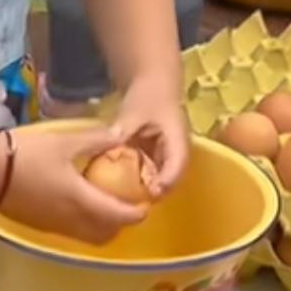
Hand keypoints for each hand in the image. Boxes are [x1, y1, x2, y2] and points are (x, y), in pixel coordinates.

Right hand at [0, 123, 148, 244]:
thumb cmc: (28, 154)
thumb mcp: (66, 141)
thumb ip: (96, 140)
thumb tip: (120, 137)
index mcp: (81, 201)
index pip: (118, 216)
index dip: (136, 214)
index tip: (145, 205)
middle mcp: (70, 220)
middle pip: (105, 234)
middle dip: (119, 224)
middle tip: (125, 205)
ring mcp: (52, 227)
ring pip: (86, 236)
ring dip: (100, 226)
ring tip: (102, 203)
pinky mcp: (38, 226)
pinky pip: (69, 232)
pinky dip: (81, 223)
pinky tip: (75, 202)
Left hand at [113, 72, 189, 191]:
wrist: (153, 84)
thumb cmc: (148, 95)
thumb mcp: (134, 110)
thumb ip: (124, 128)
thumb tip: (111, 143)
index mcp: (178, 139)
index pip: (178, 163)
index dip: (167, 180)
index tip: (153, 193)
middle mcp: (177, 152)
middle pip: (172, 179)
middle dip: (155, 192)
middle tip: (135, 205)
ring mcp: (167, 157)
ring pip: (160, 179)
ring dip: (145, 190)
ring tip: (125, 201)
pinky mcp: (157, 158)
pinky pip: (149, 174)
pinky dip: (137, 181)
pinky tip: (119, 188)